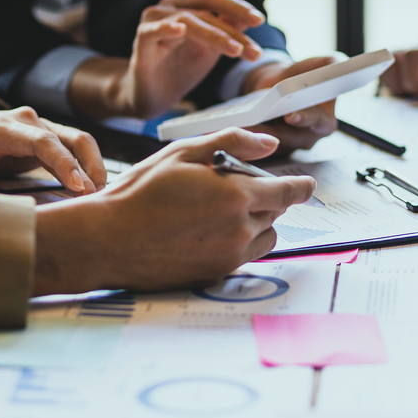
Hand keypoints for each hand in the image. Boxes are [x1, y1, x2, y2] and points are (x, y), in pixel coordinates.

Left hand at [0, 107, 105, 193]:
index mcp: (4, 128)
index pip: (44, 143)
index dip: (64, 164)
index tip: (79, 188)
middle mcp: (29, 122)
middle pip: (73, 140)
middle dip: (90, 169)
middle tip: (95, 197)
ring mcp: (42, 128)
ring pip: (81, 143)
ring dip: (95, 168)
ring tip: (98, 194)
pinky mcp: (49, 137)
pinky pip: (76, 149)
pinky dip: (87, 167)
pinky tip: (90, 188)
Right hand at [33, 128, 315, 295]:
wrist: (108, 240)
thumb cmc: (142, 192)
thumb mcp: (184, 153)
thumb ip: (233, 143)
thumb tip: (271, 144)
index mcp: (238, 196)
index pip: (289, 192)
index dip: (301, 186)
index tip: (308, 184)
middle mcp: (241, 230)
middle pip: (275, 212)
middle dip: (264, 197)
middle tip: (230, 188)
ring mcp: (231, 255)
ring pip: (264, 236)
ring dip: (256, 222)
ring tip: (219, 211)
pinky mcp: (217, 274)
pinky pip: (245, 255)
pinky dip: (239, 241)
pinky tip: (206, 231)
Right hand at [68, 0, 265, 118]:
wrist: (152, 95)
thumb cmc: (180, 69)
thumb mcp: (210, 49)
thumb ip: (227, 32)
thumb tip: (251, 19)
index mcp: (187, 7)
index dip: (237, 6)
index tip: (260, 20)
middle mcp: (169, 8)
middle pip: (204, 5)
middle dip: (233, 18)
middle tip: (255, 31)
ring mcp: (153, 22)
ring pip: (187, 20)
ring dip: (214, 34)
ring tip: (235, 50)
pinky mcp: (141, 41)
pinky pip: (153, 31)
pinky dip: (166, 28)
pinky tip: (180, 30)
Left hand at [243, 56, 339, 152]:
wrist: (280, 84)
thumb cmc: (303, 77)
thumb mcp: (322, 65)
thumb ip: (333, 65)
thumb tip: (338, 66)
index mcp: (324, 121)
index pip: (318, 123)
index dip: (306, 119)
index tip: (291, 115)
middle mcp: (306, 137)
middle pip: (290, 138)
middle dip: (273, 132)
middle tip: (256, 125)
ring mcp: (286, 145)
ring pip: (269, 145)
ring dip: (253, 137)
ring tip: (238, 125)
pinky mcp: (266, 149)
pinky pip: (254, 147)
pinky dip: (243, 138)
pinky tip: (230, 128)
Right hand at [382, 1, 417, 98]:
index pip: (411, 57)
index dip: (413, 81)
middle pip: (392, 61)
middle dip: (400, 86)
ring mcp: (413, 53)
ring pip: (386, 66)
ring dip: (394, 86)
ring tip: (415, 95)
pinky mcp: (408, 61)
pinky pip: (388, 71)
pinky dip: (394, 85)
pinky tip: (412, 92)